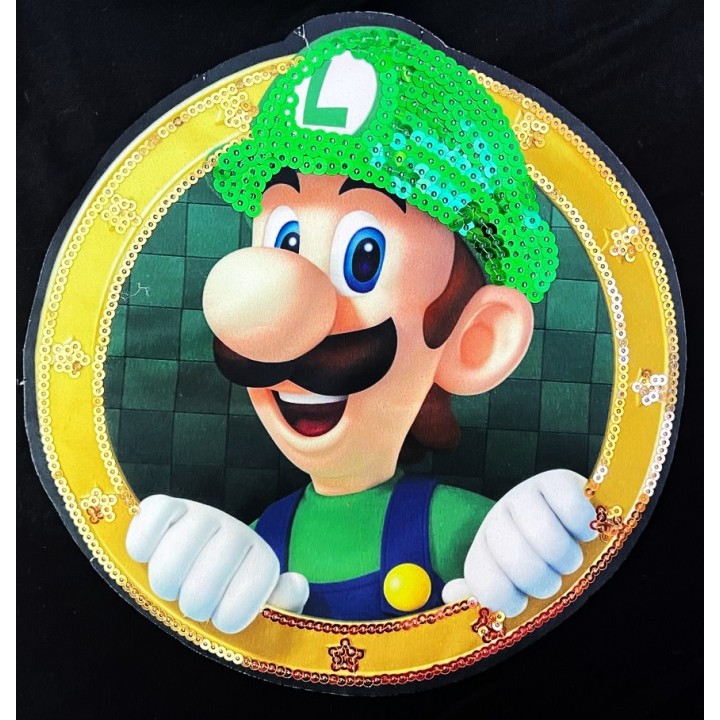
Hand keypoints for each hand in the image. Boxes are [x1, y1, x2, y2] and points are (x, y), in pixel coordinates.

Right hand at [126, 495, 308, 632]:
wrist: (203, 561)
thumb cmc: (230, 593)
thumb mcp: (261, 607)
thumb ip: (282, 605)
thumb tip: (294, 585)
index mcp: (261, 561)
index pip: (243, 602)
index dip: (226, 618)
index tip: (221, 619)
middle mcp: (235, 532)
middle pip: (203, 584)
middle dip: (193, 605)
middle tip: (192, 606)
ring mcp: (202, 516)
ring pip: (175, 554)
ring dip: (165, 581)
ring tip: (169, 589)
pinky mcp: (168, 506)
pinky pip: (154, 514)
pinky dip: (143, 541)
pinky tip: (144, 557)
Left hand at [442, 469, 597, 616]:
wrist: (569, 521)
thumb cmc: (541, 562)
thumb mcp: (514, 583)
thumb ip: (487, 596)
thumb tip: (451, 594)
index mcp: (483, 548)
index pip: (489, 586)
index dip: (513, 602)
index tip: (526, 600)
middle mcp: (498, 518)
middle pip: (521, 562)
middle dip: (545, 581)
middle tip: (555, 577)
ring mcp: (524, 495)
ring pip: (548, 539)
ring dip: (568, 558)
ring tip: (571, 558)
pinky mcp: (556, 480)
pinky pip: (572, 510)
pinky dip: (583, 529)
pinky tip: (584, 534)